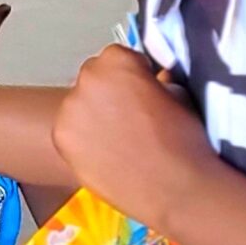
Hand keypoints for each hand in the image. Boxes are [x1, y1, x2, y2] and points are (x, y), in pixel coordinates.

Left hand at [52, 47, 219, 232]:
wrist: (175, 187)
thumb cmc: (184, 140)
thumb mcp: (179, 95)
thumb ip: (158, 81)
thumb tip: (154, 82)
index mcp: (118, 60)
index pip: (118, 57)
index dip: (132, 76)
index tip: (142, 92)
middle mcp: (88, 78)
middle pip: (94, 78)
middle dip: (109, 92)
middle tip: (129, 118)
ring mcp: (70, 108)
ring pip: (79, 105)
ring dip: (93, 115)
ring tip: (118, 140)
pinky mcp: (61, 138)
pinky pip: (70, 131)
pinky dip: (83, 139)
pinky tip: (106, 154)